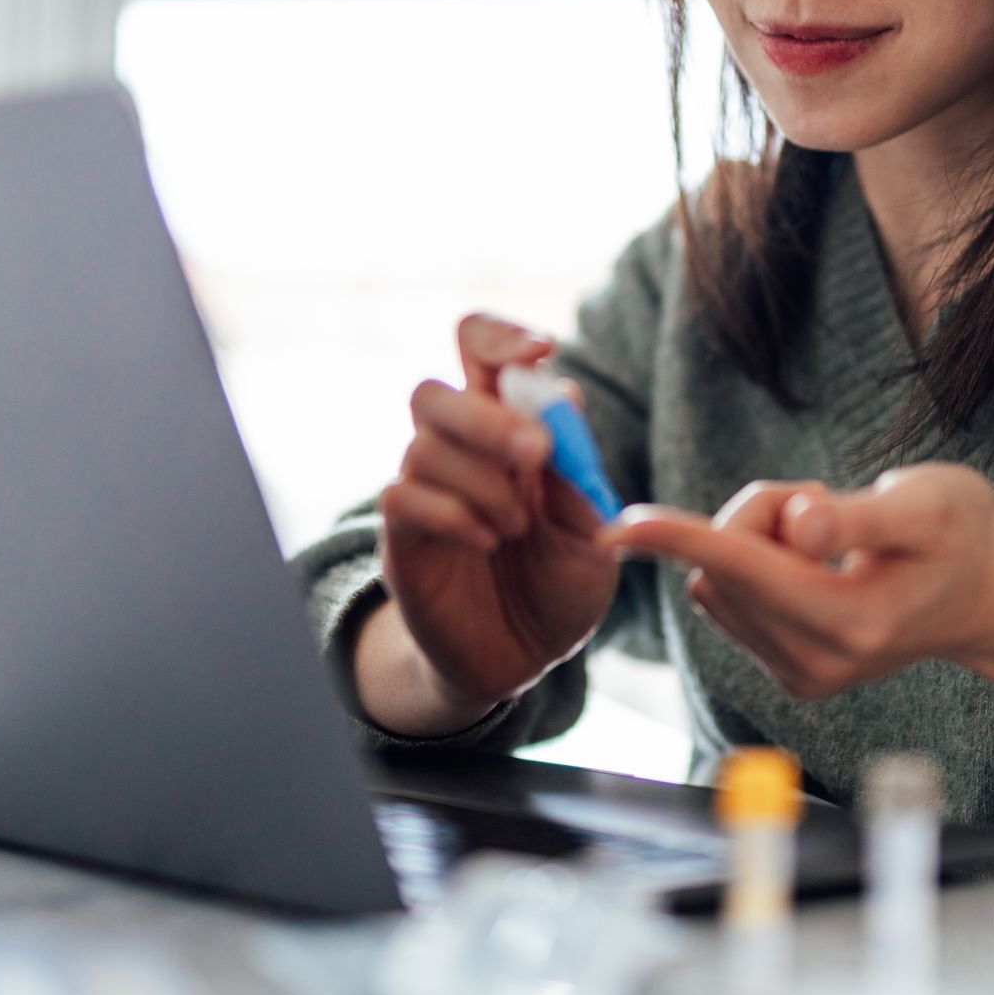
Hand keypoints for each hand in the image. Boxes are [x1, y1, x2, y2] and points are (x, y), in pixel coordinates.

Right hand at [374, 313, 620, 715]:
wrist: (523, 658)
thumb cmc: (559, 583)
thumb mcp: (591, 532)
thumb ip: (578, 472)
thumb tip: (566, 396)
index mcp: (506, 427)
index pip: (480, 350)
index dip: (501, 336)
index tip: (541, 350)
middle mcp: (457, 451)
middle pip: (431, 393)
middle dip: (485, 416)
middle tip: (534, 454)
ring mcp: (424, 491)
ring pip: (423, 446)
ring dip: (483, 483)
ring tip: (517, 527)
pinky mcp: (402, 537)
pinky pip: (402, 497)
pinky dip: (452, 514)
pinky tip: (486, 541)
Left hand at [595, 463, 993, 697]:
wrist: (986, 596)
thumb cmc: (962, 533)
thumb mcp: (929, 504)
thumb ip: (859, 516)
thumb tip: (800, 525)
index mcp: (852, 621)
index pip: (743, 568)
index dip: (681, 536)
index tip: (619, 525)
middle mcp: (817, 662)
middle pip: (724, 564)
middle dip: (758, 516)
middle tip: (825, 502)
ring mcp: (800, 675)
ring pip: (717, 581)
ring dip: (755, 541)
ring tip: (829, 535)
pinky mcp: (788, 673)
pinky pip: (728, 602)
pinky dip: (756, 568)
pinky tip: (817, 565)